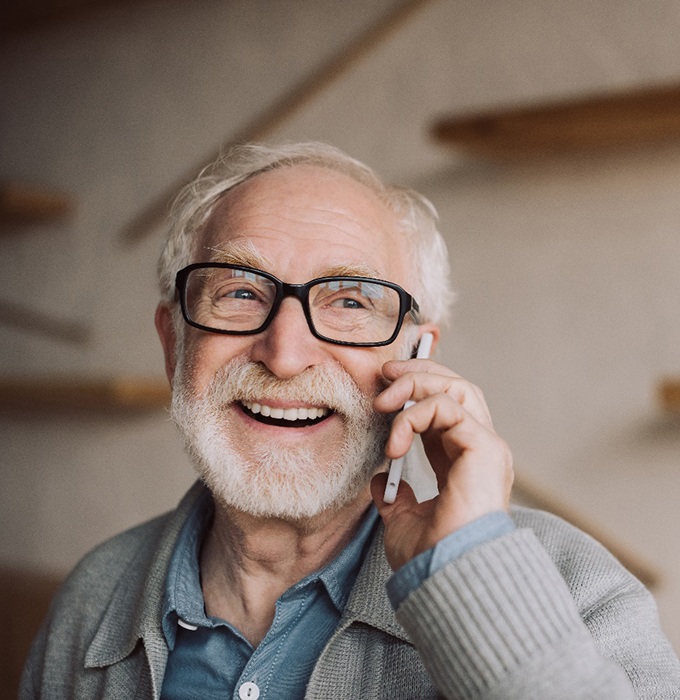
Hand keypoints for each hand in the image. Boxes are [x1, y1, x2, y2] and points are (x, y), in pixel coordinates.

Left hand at [370, 358, 512, 570]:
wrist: (445, 576)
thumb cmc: (431, 555)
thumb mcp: (403, 519)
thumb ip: (396, 496)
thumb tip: (379, 481)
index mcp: (461, 461)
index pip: (445, 407)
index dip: (416, 390)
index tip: (384, 387)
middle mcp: (478, 448)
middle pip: (456, 387)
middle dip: (419, 373)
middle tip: (385, 375)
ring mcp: (485, 445)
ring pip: (456, 388)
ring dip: (415, 385)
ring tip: (384, 402)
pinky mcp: (484, 447)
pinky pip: (447, 408)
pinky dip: (415, 416)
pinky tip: (395, 443)